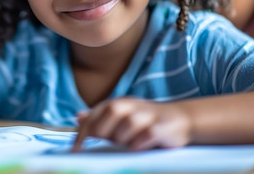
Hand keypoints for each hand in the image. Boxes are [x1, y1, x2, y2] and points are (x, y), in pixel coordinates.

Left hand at [73, 97, 190, 151]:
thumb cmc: (144, 121)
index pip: (93, 118)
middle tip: (113, 141)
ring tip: (132, 141)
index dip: (82, 135)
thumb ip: (100, 118)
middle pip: (106, 119)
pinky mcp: (159, 128)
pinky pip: (141, 140)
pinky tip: (141, 145)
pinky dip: (138, 145)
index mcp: (117, 103)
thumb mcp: (121, 117)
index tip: (75, 150)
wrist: (179, 120)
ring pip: (123, 131)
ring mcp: (145, 115)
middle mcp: (129, 105)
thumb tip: (78, 118)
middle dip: (105, 135)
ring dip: (124, 141)